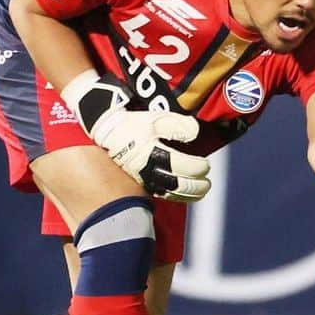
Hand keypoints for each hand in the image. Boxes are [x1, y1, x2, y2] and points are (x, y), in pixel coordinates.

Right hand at [62, 72, 210, 201]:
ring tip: (201, 190)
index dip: (197, 167)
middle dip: (197, 185)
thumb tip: (195, 133)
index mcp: (151, 152)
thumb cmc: (133, 124)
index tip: (205, 164)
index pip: (180, 165)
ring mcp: (144, 177)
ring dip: (189, 194)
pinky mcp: (142, 181)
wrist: (107, 131)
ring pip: (171, 193)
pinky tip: (186, 195)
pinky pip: (162, 194)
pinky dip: (177, 196)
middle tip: (207, 181)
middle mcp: (148, 169)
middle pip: (178, 184)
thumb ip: (177, 125)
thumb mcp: (155, 118)